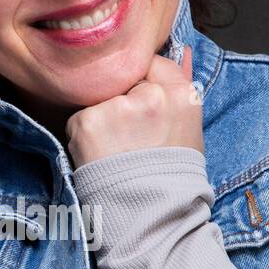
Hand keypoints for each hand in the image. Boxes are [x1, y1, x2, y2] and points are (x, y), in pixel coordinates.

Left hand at [66, 44, 203, 167]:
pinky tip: (101, 156)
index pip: (152, 63)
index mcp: (183, 94)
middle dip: (122, 99)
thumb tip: (181, 50)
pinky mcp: (89, 122)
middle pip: (123, 78)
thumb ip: (181, 86)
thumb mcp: (189, 128)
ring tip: (117, 149)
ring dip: (103, 117)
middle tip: (130, 136)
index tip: (142, 110)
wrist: (152, 219)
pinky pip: (79, 116)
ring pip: (100, 96)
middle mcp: (152, 96)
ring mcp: (119, 108)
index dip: (142, 85)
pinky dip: (85, 134)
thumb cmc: (172, 176)